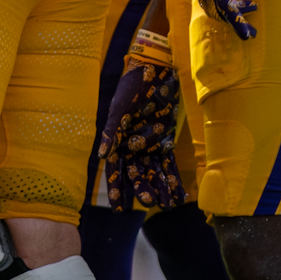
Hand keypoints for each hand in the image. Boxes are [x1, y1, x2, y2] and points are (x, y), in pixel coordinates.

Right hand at [100, 36, 183, 211]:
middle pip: (136, 174)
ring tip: (167, 204)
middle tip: (148, 203)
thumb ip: (112, 132)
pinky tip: (178, 194)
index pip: (116, 169)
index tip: (119, 208)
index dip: (117, 188)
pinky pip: (169, 164)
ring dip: (159, 187)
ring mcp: (150, 145)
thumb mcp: (120, 107)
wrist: (154, 72)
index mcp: (118, 141)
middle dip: (141, 189)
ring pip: (154, 172)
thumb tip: (102, 156)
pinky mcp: (166, 141)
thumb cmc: (132, 87)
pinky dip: (172, 178)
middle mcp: (133, 147)